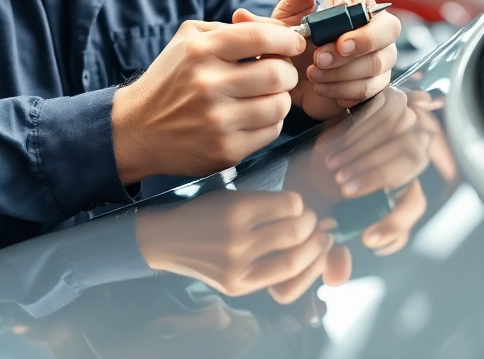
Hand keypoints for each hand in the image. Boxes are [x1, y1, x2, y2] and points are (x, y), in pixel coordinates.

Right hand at [112, 20, 306, 183]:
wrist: (135, 130)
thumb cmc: (169, 80)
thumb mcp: (187, 40)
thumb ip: (228, 29)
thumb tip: (272, 26)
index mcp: (200, 52)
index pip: (261, 38)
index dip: (287, 39)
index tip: (294, 44)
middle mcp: (208, 85)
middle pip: (277, 74)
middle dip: (287, 71)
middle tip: (280, 72)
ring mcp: (217, 121)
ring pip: (279, 105)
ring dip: (280, 98)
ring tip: (266, 95)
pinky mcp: (225, 150)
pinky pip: (271, 132)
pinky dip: (270, 122)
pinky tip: (253, 116)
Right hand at [137, 191, 333, 300]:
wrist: (166, 240)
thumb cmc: (204, 212)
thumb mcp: (232, 197)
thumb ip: (267, 204)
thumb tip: (308, 212)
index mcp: (237, 208)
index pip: (291, 205)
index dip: (302, 204)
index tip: (300, 206)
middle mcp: (237, 239)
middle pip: (297, 233)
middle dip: (313, 225)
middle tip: (315, 222)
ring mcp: (236, 268)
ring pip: (293, 260)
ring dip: (312, 249)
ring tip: (317, 240)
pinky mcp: (236, 286)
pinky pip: (278, 279)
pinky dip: (297, 268)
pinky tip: (300, 258)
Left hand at [234, 0, 400, 119]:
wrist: (289, 83)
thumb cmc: (294, 44)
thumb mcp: (288, 17)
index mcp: (350, 2)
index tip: (337, 7)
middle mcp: (372, 26)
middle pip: (389, 27)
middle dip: (360, 42)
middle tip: (326, 54)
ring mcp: (379, 55)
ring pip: (378, 61)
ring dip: (342, 71)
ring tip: (312, 72)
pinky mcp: (377, 83)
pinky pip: (371, 86)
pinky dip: (342, 89)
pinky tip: (321, 86)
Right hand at [284, 87, 432, 258]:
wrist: (321, 132)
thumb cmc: (326, 177)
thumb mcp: (326, 213)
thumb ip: (332, 247)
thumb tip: (335, 275)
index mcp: (406, 183)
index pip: (414, 204)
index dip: (396, 225)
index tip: (368, 238)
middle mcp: (416, 152)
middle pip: (412, 163)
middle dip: (377, 179)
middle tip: (343, 190)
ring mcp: (407, 122)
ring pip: (399, 138)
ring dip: (364, 157)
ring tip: (334, 170)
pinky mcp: (392, 100)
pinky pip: (383, 114)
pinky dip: (358, 134)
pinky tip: (335, 148)